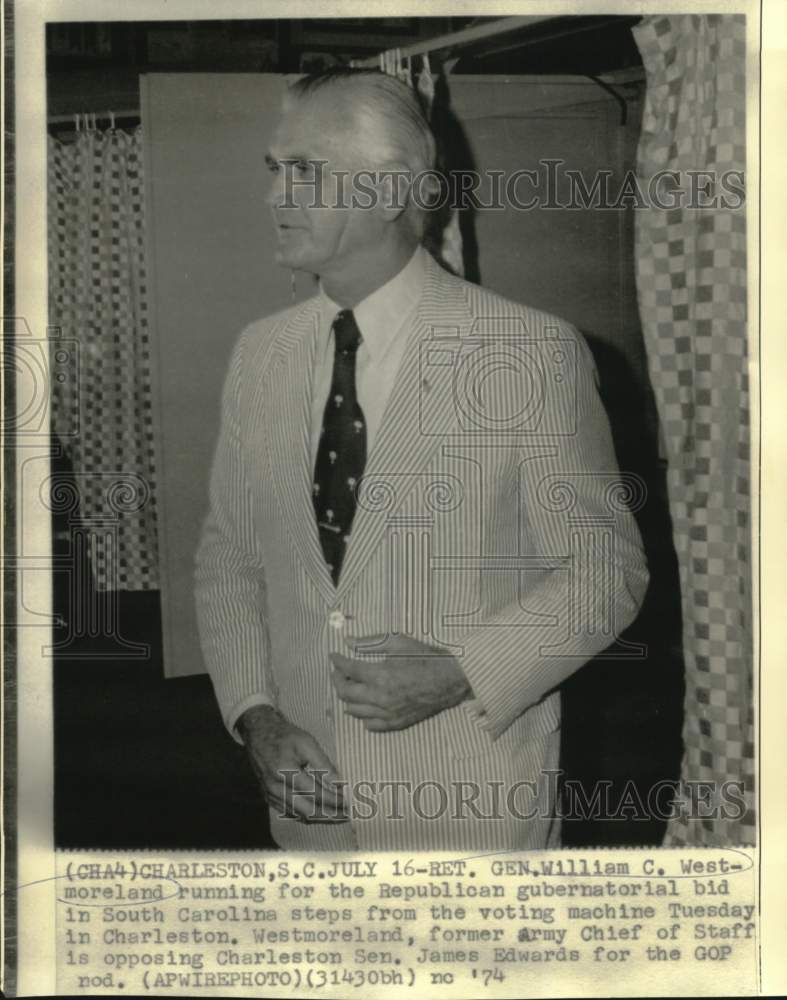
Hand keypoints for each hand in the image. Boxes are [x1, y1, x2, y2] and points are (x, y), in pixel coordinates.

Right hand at [237, 705, 345, 821]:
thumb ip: (323, 763)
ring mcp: (271, 795)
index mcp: (286, 772)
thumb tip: (339, 782)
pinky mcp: (269, 797)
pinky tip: (319, 813)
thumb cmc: (284, 736)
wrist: (259, 734)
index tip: (349, 801)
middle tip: (347, 815)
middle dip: (330, 815)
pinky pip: (290, 813)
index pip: (315, 793)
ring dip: (320, 818)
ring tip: (338, 816)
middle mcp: (277, 788)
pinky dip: (307, 816)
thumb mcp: (306, 742)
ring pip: (299, 815)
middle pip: (308, 811)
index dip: (334, 800)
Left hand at [330, 634, 471, 731]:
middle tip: (338, 670)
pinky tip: (364, 704)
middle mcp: (381, 698)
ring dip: (347, 697)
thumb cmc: (426, 658)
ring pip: (354, 711)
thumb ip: (370, 643)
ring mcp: (388, 714)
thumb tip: (348, 641)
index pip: (348, 669)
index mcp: (381, 676)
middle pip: (345, 693)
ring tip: (349, 685)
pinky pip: (370, 725)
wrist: (451, 680)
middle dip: (337, 679)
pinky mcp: (396, 723)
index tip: (333, 656)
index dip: (337, 661)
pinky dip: (362, 715)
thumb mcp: (398, 643)